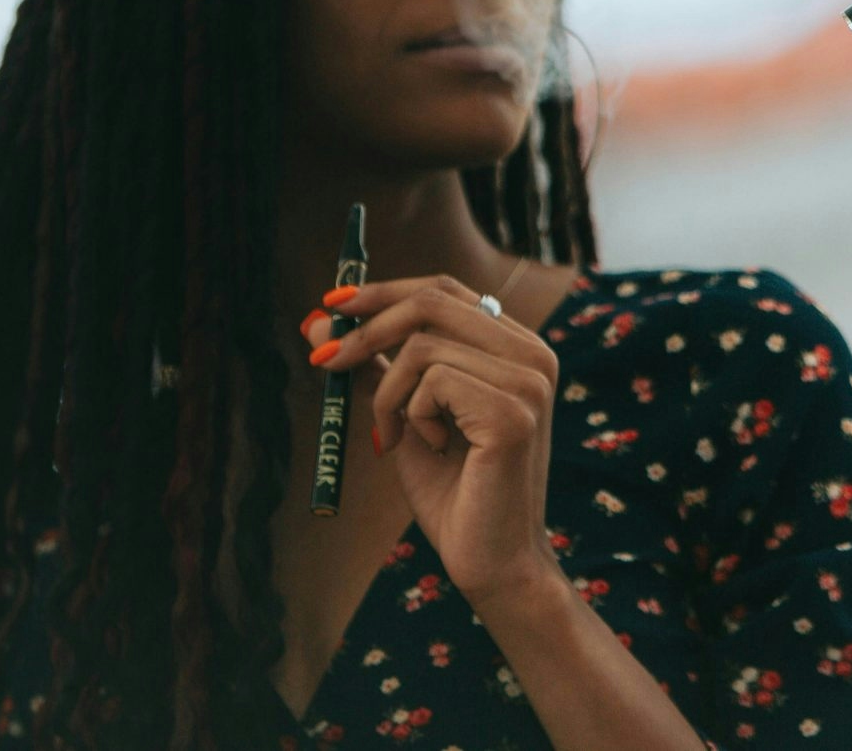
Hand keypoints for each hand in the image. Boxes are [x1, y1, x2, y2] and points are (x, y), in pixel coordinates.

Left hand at [306, 277, 564, 611]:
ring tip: (394, 437)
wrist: (491, 561)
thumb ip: (377, 366)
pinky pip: (432, 382)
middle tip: (324, 359)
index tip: (332, 303)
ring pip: (422, 345)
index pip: (447, 289)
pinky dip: (410, 415)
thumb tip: (319, 323)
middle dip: (367, 326)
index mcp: (517, 348)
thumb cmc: (453, 492)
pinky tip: (431, 448)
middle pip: (433, 300)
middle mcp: (533, 354)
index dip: (385, 291)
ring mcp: (529, 380)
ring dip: (387, 394)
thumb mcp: (407, 415)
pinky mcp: (513, 411)